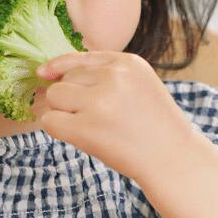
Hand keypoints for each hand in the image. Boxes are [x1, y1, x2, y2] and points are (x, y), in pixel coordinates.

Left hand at [35, 51, 196, 178]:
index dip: (59, 66)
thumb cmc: (154, 125)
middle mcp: (113, 77)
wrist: (174, 159)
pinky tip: (76, 136)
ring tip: (88, 126)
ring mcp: (99, 103)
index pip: (80, 57)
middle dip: (69, 97)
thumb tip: (51, 73)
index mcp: (128, 63)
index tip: (44, 73)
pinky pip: (50, 121)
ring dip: (61, 111)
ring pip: (54, 96)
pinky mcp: (87, 129)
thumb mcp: (139, 84)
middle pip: (65, 78)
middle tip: (93, 117)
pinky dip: (56, 128)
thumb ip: (106, 74)